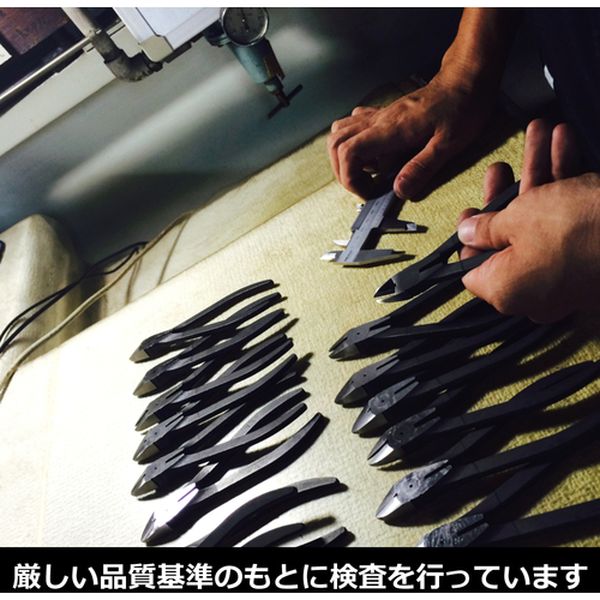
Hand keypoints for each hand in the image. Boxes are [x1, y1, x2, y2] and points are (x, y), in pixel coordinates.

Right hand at [327, 73, 493, 199]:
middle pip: (335, 143)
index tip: (369, 192)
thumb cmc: (462, 106)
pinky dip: (353, 143)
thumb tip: (399, 190)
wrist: (466, 77)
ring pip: (339, 132)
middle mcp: (379, 121)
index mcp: (391, 129)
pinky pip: (353, 124)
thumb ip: (422, 167)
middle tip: (365, 187)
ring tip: (366, 173)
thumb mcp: (449, 143)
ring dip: (343, 157)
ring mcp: (379, 116)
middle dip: (343, 172)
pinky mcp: (384, 114)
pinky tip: (372, 154)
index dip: (350, 178)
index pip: (348, 152)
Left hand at [457, 119, 599, 321]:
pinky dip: (567, 182)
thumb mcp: (516, 220)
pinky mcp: (591, 254)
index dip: (469, 239)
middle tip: (498, 168)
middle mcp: (534, 289)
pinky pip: (571, 220)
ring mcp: (565, 273)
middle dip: (507, 192)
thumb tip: (466, 232)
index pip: (474, 269)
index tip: (470, 211)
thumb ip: (486, 226)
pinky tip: (565, 139)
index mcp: (506, 289)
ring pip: (543, 220)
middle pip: (510, 237)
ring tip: (540, 131)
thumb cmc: (572, 229)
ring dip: (541, 173)